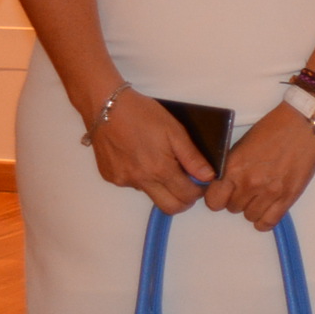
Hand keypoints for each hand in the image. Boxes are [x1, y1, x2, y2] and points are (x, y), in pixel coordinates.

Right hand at [88, 89, 213, 213]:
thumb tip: (208, 177)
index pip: (186, 196)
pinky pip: (132, 185)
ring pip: (150, 195)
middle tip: (185, 183)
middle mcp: (140, 180)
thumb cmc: (143, 114)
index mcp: (160, 169)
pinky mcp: (110, 176)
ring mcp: (123, 180)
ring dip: (160, 186)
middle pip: (169, 207)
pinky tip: (138, 157)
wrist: (106, 106)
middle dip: (182, 200)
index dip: (198, 192)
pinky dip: (141, 177)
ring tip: (157, 160)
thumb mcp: (174, 131)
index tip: (199, 181)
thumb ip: (192, 157)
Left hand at [204, 101, 314, 231]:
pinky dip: (264, 222)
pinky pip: (269, 222)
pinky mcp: (288, 197)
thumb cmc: (273, 129)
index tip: (223, 193)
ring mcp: (269, 192)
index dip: (217, 198)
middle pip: (232, 208)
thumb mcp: (242, 146)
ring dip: (252, 209)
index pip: (213, 200)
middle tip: (246, 190)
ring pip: (250, 216)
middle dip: (237, 200)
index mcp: (234, 168)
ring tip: (260, 197)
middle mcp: (249, 183)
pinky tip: (266, 211)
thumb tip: (224, 184)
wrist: (302, 125)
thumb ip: (231, 167)